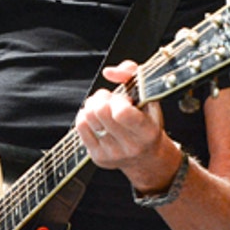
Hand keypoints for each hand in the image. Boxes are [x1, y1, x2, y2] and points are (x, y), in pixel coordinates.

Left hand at [76, 61, 179, 190]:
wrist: (146, 156)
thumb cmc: (147, 120)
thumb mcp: (149, 95)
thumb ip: (132, 73)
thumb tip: (108, 72)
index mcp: (147, 131)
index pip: (121, 113)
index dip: (118, 100)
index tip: (126, 100)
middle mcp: (131, 146)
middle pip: (100, 111)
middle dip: (103, 98)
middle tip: (112, 101)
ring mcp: (113, 154)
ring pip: (87, 117)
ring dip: (93, 105)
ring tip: (104, 108)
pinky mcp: (98, 157)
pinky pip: (80, 126)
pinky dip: (85, 115)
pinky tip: (96, 118)